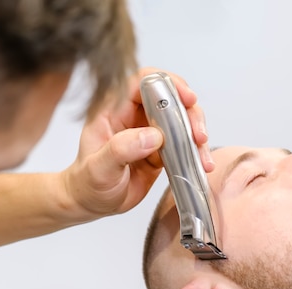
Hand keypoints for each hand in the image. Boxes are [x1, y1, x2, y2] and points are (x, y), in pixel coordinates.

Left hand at [60, 67, 212, 220]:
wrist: (92, 203)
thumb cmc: (88, 183)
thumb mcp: (99, 169)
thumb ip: (121, 150)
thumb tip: (154, 136)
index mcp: (114, 109)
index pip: (143, 82)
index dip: (167, 83)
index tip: (186, 98)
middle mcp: (134, 115)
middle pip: (169, 98)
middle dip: (189, 112)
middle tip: (198, 135)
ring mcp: (149, 131)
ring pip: (181, 119)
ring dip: (196, 133)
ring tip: (202, 154)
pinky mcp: (162, 149)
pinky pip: (184, 143)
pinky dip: (196, 151)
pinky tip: (203, 164)